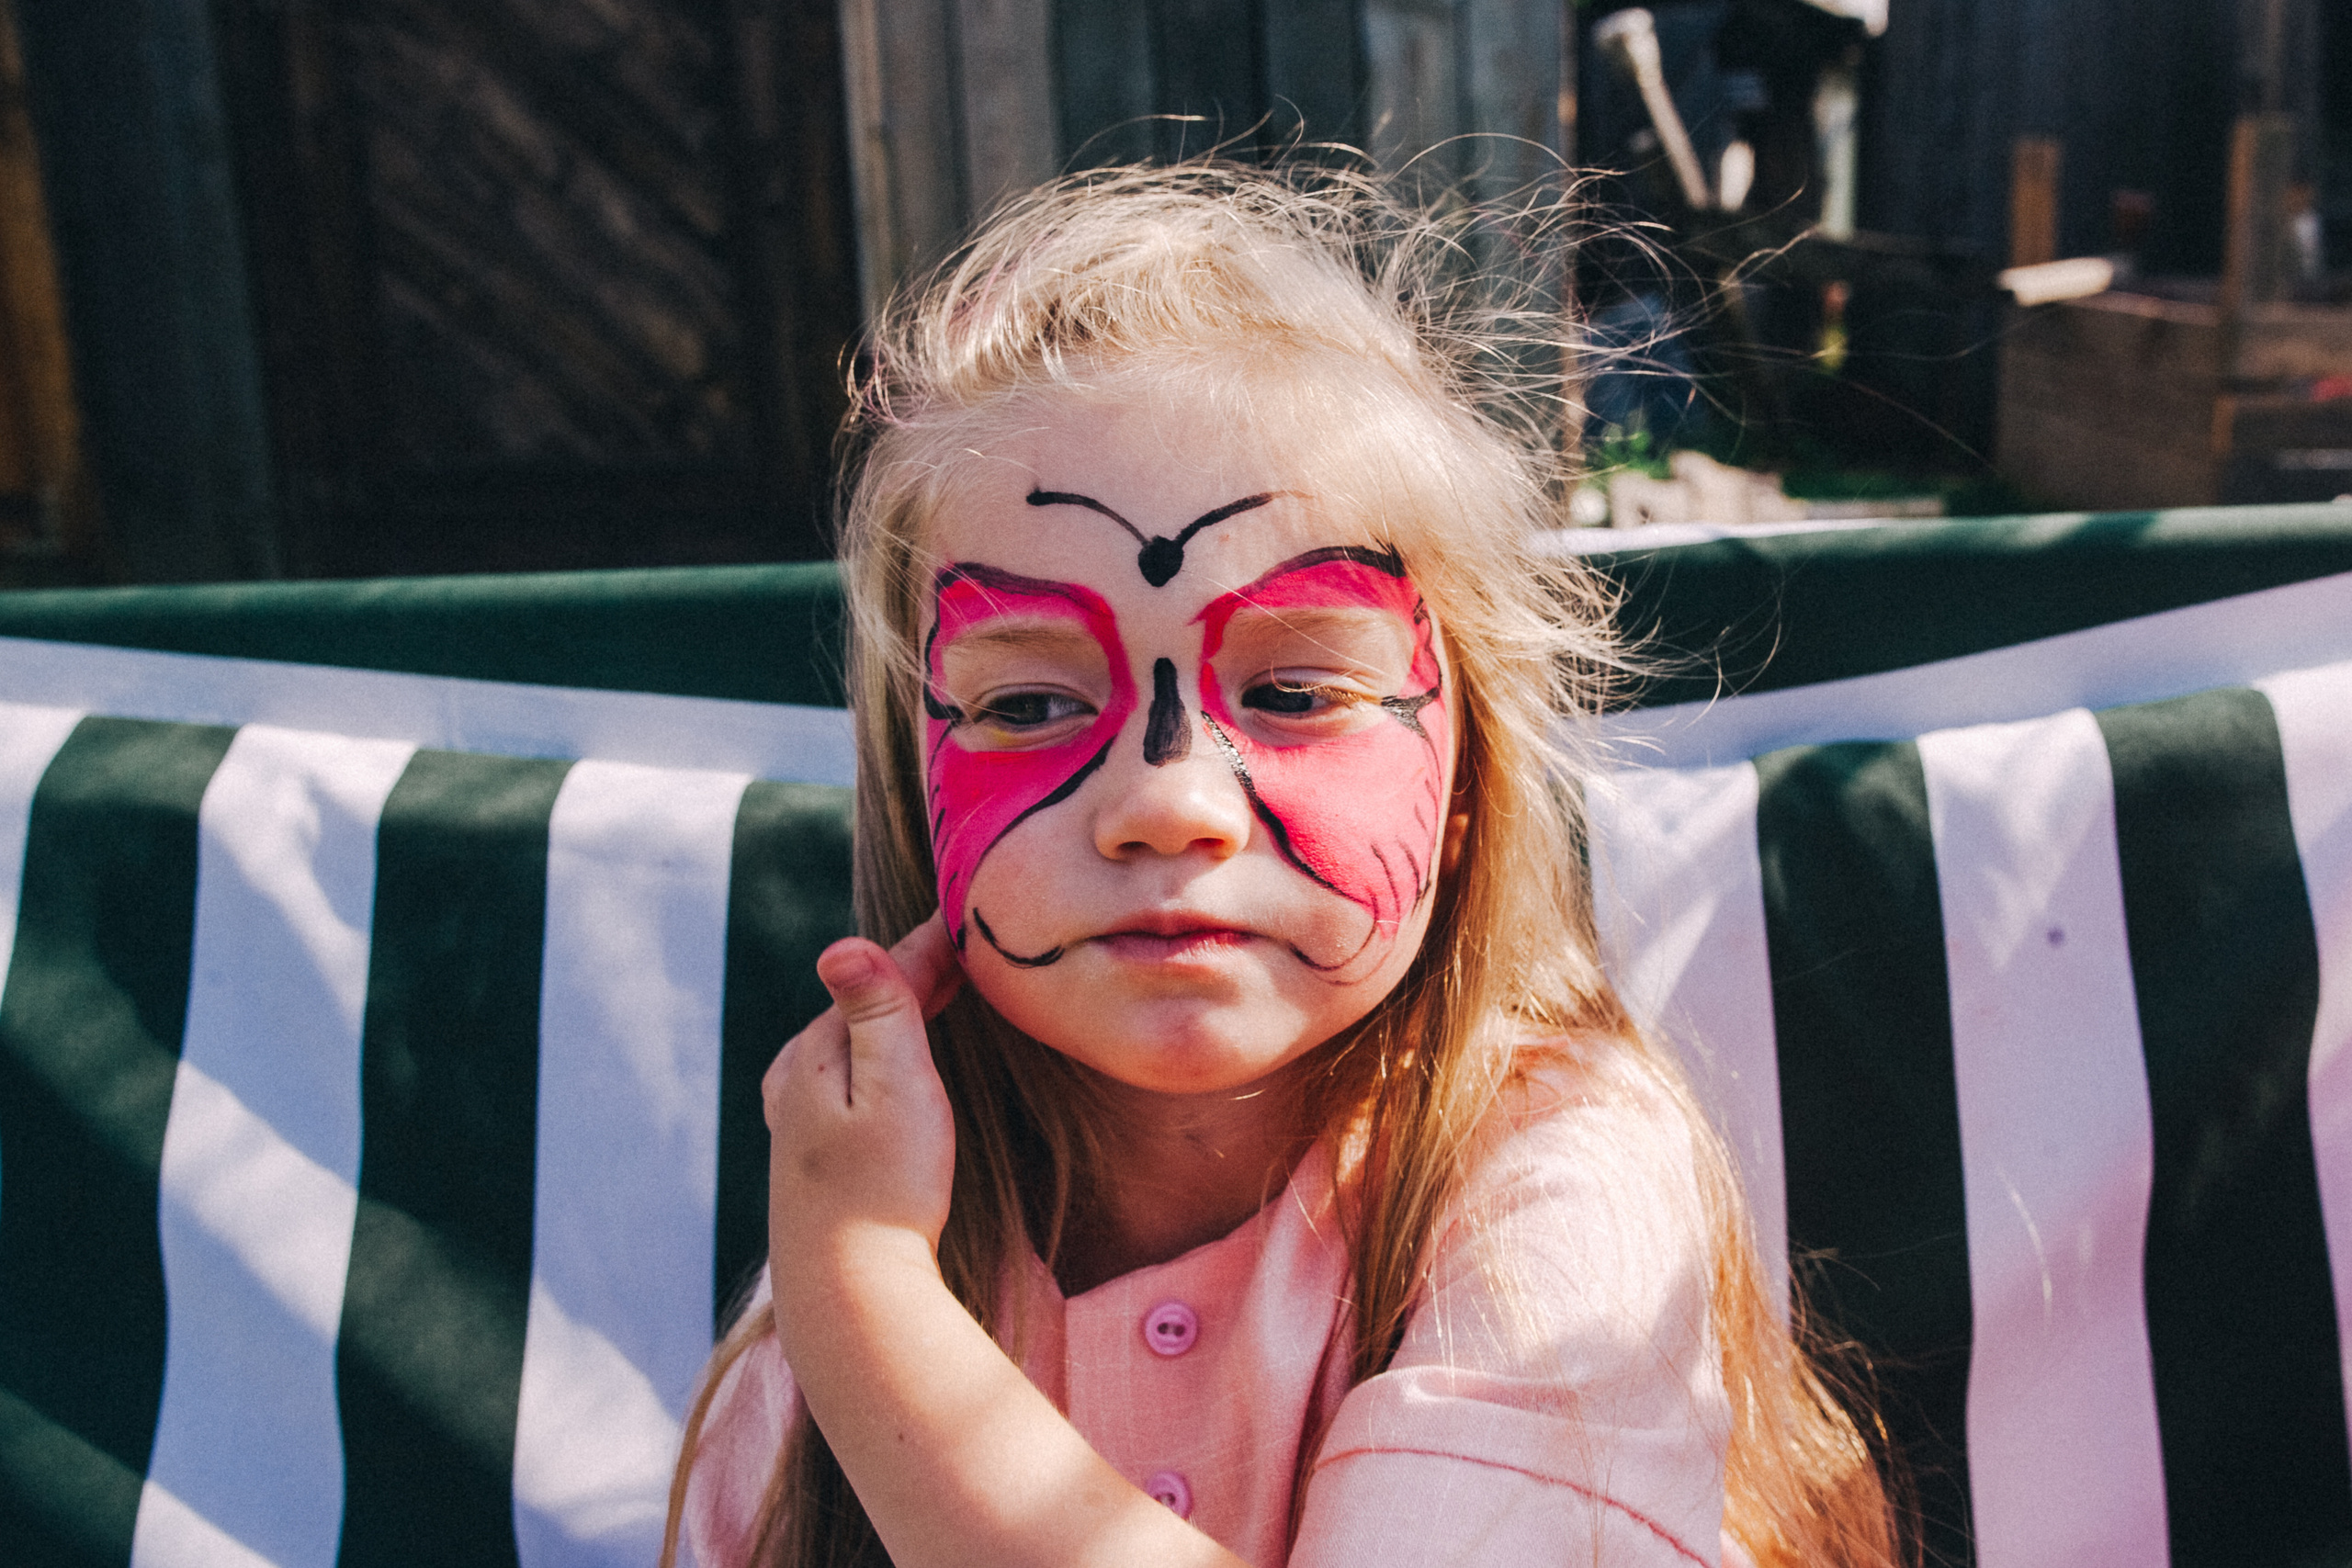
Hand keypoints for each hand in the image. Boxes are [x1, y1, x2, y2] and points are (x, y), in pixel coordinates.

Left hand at [765, 915, 964, 1308]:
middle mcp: (795, 1078)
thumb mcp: (891, 1088)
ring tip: (942, 990)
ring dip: (898, 1014)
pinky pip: (852, 1080)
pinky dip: (883, 1055)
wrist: (849, 1294)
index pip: (882, 977)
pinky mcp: (812, 1158)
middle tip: (969, 946)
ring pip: (855, 1043)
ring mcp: (797, 1121)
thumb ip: (876, 1012)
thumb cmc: (882, 1191)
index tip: (971, 913)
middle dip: (915, 974)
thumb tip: (840, 942)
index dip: (932, 946)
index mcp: (815, 1052)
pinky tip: (893, 1068)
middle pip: (863, 1006)